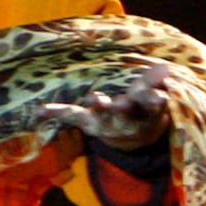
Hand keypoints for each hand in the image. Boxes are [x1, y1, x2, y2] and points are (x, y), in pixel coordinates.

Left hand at [41, 61, 169, 152]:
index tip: (158, 97)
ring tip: (95, 97)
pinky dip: (56, 113)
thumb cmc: (141, 108)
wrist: (130, 137)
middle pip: (124, 114)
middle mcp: (124, 121)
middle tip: (120, 103)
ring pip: (100, 116)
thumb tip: (165, 68)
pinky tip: (39, 111)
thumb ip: (155, 82)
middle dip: (121, 108)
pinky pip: (71, 116)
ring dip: (97, 107)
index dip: (154, 101)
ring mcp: (104, 123)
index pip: (152, 106)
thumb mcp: (152, 98)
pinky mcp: (86, 122)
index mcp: (145, 113)